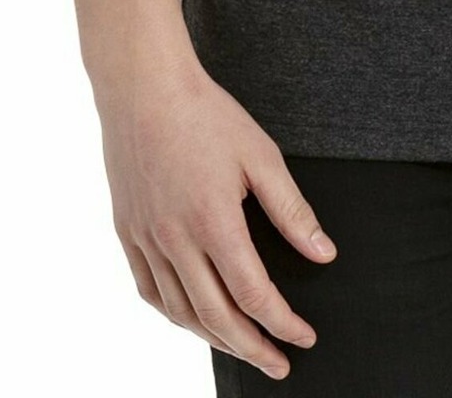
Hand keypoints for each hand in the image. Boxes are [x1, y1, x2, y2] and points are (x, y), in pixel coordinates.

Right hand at [95, 56, 337, 378]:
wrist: (143, 87)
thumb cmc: (206, 115)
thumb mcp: (261, 155)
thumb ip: (291, 210)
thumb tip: (323, 253)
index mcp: (214, 223)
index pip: (253, 295)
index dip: (282, 324)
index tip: (304, 337)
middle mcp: (175, 241)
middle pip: (216, 317)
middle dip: (252, 348)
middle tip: (279, 364)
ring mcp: (146, 239)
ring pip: (180, 312)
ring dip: (215, 339)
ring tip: (243, 347)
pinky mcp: (128, 232)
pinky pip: (150, 292)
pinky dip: (175, 315)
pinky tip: (193, 318)